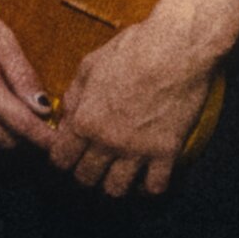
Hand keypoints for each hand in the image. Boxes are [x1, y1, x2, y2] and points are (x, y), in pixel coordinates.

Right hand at [0, 0, 57, 154]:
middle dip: (26, 138)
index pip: (20, 126)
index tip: (58, 142)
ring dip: (6, 137)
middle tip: (41, 123)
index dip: (43, 138)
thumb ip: (23, 76)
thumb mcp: (3, 39)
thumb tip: (43, 107)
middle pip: (5, 142)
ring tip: (20, 117)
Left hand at [51, 0, 238, 199]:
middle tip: (94, 167)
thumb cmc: (133, 49)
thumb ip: (75, 95)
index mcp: (85, 120)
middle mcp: (107, 141)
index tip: (70, 158)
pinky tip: (147, 177)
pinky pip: (154, 187)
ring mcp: (137, 150)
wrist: (177, 47)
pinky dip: (148, 187)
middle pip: (86, 179)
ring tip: (119, 175)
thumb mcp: (91, 65)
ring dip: (114, 185)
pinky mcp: (166, 152)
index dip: (62, 162)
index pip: (61, 160)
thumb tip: (66, 116)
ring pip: (116, 190)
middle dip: (86, 175)